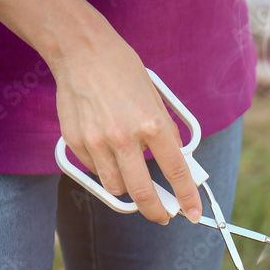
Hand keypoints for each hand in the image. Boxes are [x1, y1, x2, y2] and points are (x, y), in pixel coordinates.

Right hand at [0, 0, 202, 224]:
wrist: (82, 52)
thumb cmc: (124, 73)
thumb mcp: (157, 101)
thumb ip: (166, 135)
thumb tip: (176, 166)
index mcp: (153, 124)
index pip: (176, 172)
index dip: (187, 198)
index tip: (193, 213)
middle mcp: (125, 137)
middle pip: (142, 193)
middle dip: (156, 211)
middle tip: (162, 216)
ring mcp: (98, 141)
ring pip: (116, 188)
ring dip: (127, 189)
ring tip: (131, 174)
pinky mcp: (76, 142)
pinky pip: (94, 171)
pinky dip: (104, 169)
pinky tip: (106, 149)